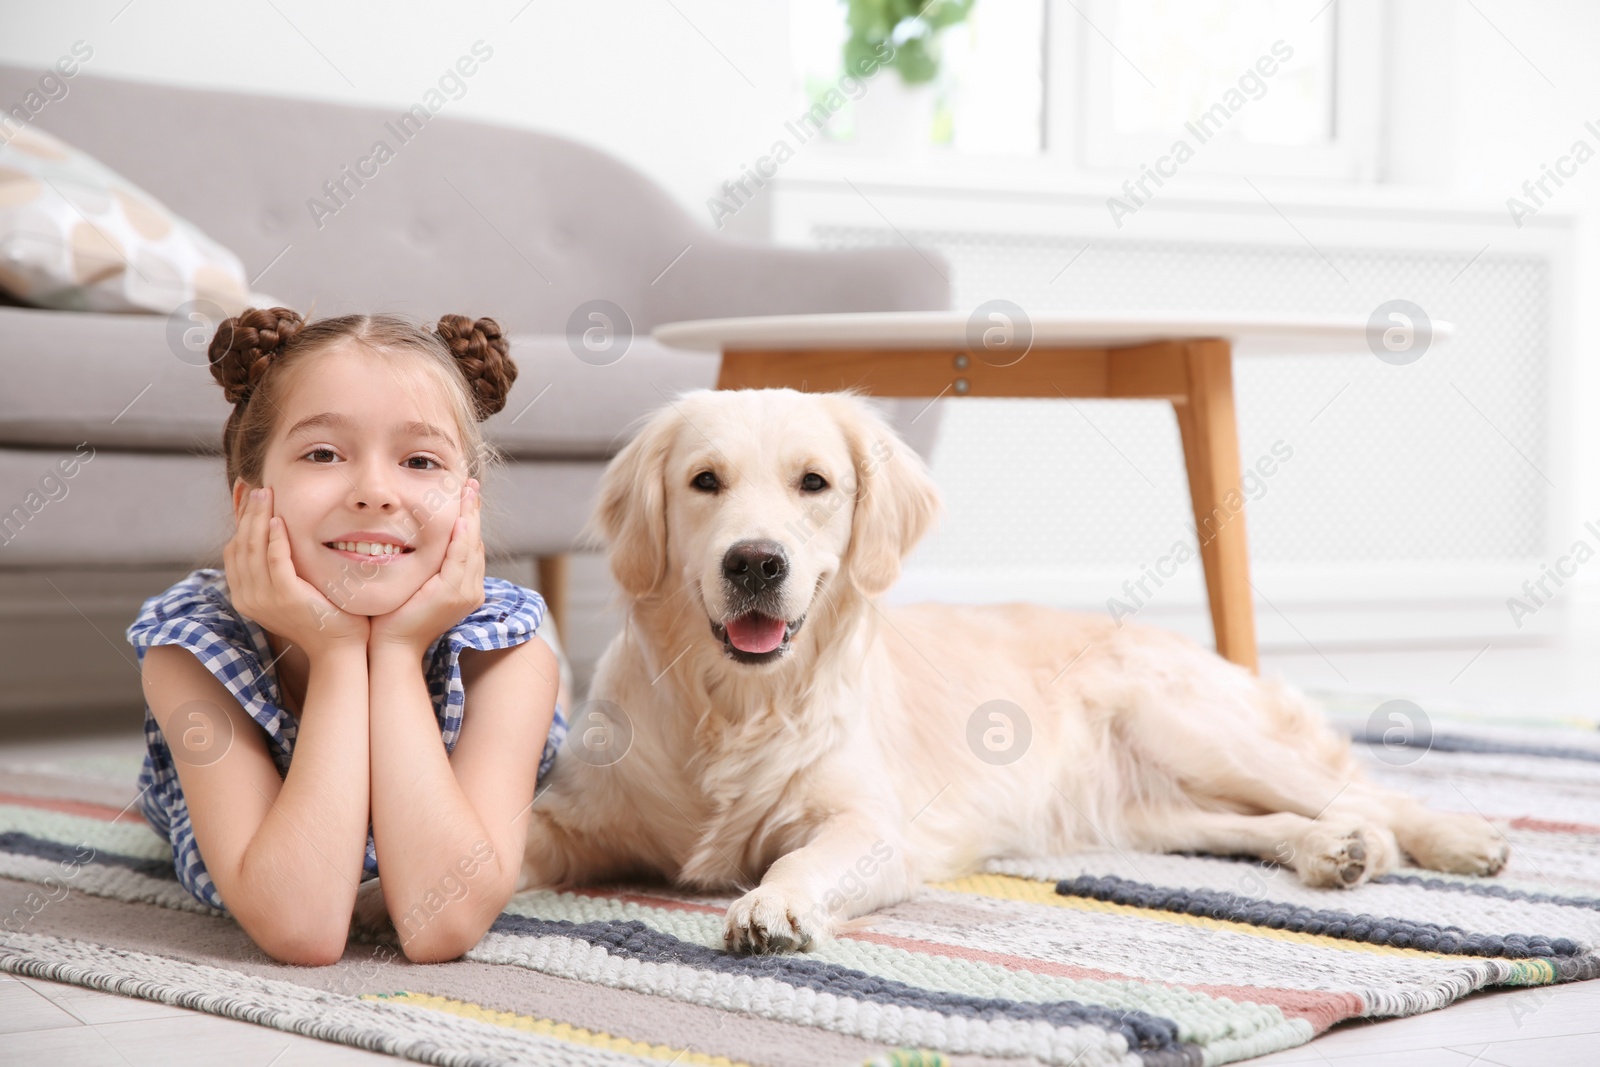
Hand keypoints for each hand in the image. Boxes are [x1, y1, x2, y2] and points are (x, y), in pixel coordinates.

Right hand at [223, 486, 370, 657]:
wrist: (338, 646)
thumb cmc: (320, 614)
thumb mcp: (290, 588)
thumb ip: (278, 567)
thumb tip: (275, 535)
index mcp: (245, 594)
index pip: (234, 549)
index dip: (239, 520)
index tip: (249, 496)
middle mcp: (248, 597)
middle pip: (240, 544)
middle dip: (248, 512)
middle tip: (259, 487)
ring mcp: (264, 598)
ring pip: (253, 548)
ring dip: (259, 517)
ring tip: (267, 494)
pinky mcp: (286, 597)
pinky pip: (276, 560)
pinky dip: (276, 537)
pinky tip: (282, 519)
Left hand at [369, 479, 484, 656]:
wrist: (390, 647)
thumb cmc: (393, 618)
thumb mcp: (413, 584)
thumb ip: (422, 565)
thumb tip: (411, 539)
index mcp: (464, 588)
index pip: (469, 546)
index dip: (469, 519)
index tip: (465, 496)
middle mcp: (472, 590)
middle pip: (475, 541)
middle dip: (474, 511)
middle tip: (471, 485)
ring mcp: (466, 593)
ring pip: (471, 546)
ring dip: (471, 517)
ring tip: (469, 492)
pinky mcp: (453, 593)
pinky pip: (460, 558)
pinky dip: (461, 537)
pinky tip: (459, 518)